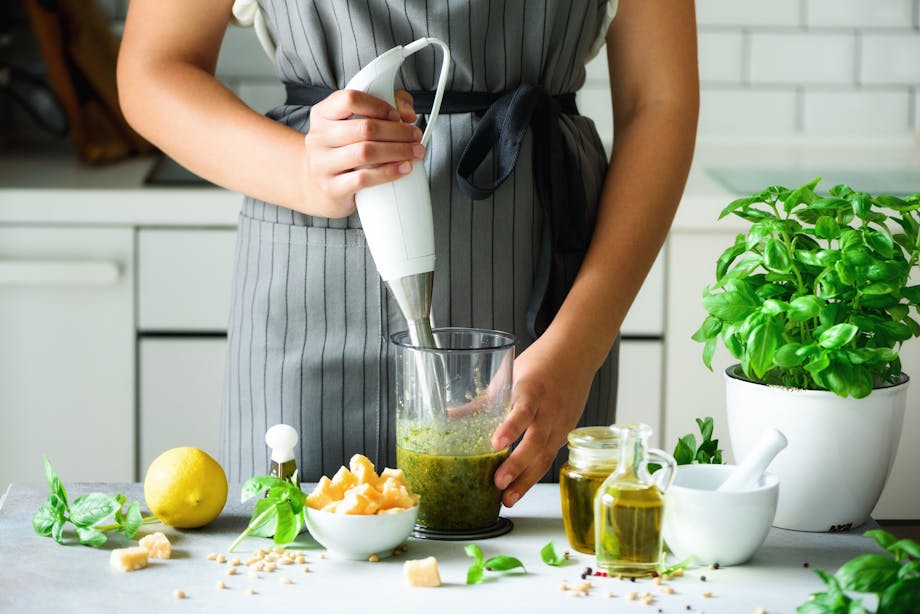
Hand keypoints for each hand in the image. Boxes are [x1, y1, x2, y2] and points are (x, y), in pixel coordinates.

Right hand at [299, 90, 421, 217]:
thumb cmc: (343, 150)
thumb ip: (387, 106)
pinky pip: (363, 179)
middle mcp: (319, 137)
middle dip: (398, 132)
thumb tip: (408, 114)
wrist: (318, 186)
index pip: (350, 99)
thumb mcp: (355, 124)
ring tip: (415, 152)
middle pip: (365, 128)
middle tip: (416, 136)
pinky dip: (389, 173)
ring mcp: (322, 164)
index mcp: (323, 114)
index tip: (397, 115)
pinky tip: (404, 169)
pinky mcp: (332, 188)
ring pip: (365, 152)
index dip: (379, 105)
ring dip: (398, 151)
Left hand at [490, 335, 594, 506]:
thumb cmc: (540, 363)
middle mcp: (549, 409)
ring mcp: (560, 423)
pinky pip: (549, 456)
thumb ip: (484, 400)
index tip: (496, 444)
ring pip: (545, 455)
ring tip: (507, 499)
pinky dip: (533, 473)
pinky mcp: (564, 433)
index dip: (511, 428)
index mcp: (533, 389)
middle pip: (536, 441)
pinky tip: (519, 488)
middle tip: (498, 483)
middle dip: (517, 465)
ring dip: (526, 479)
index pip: (523, 410)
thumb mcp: (509, 375)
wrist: (575, 355)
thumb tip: (450, 415)